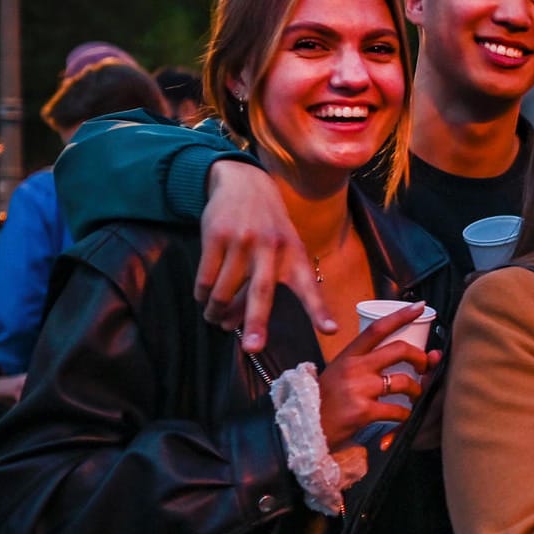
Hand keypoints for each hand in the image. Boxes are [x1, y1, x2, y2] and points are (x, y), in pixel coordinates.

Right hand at [197, 159, 334, 349]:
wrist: (244, 184)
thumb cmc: (267, 229)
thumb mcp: (280, 251)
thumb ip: (262, 289)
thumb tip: (234, 325)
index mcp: (294, 254)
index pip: (309, 287)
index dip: (319, 310)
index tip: (331, 331)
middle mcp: (271, 248)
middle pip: (262, 292)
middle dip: (258, 323)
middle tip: (253, 349)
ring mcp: (243, 241)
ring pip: (225, 290)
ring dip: (216, 311)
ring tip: (214, 318)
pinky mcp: (216, 235)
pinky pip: (206, 277)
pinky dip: (202, 294)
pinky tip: (203, 298)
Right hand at [316, 301, 436, 448]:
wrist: (306, 427)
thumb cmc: (327, 399)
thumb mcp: (340, 372)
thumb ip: (365, 363)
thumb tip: (398, 355)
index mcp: (349, 355)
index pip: (377, 329)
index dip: (401, 316)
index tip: (420, 307)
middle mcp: (354, 368)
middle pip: (399, 350)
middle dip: (420, 356)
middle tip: (425, 365)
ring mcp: (359, 389)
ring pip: (403, 381)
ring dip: (416, 389)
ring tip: (414, 395)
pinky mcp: (363, 411)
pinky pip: (397, 410)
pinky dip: (405, 414)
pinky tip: (402, 416)